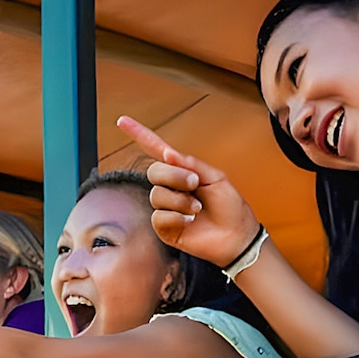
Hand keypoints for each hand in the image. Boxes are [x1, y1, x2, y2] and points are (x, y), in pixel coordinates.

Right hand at [119, 115, 260, 266]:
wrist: (236, 237)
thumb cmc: (230, 207)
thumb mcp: (216, 178)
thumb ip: (191, 164)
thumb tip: (167, 152)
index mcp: (182, 171)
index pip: (156, 149)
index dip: (140, 134)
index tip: (122, 121)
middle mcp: (171, 187)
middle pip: (154, 171)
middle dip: (174, 176)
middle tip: (195, 184)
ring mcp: (166, 207)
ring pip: (156, 195)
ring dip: (180, 201)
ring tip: (197, 209)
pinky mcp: (165, 227)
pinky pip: (159, 216)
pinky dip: (176, 217)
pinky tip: (190, 222)